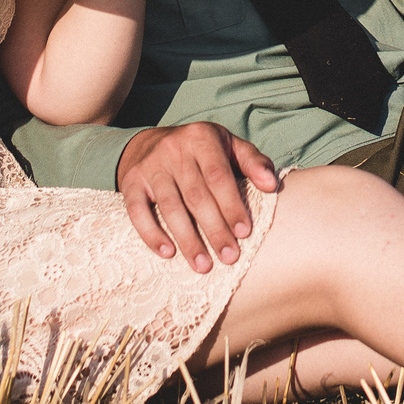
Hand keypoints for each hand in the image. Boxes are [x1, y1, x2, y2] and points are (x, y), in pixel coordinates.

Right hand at [116, 122, 281, 270]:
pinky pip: (137, 211)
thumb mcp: (228, 146)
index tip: (244, 233)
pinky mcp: (130, 182)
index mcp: (202, 138)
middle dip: (214, 229)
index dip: (231, 205)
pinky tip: (168, 253)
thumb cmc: (200, 152)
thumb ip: (253, 162)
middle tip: (229, 257)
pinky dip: (151, 233)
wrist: (149, 142)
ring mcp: (150, 166)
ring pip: (170, 206)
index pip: (218, 176)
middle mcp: (174, 149)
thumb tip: (273, 184)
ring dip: (187, 239)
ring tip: (203, 265)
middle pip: (196, 195)